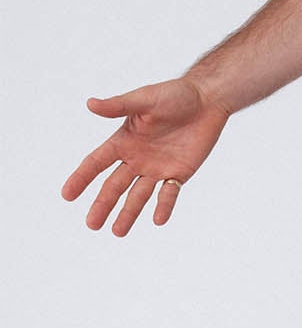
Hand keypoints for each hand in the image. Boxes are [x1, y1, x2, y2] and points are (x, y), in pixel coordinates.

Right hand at [61, 79, 231, 235]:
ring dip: (128, 213)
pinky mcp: (179, 173)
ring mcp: (157, 168)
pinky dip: (164, 206)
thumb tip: (90, 104)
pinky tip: (158, 219)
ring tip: (117, 232)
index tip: (67, 195)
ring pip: (138, 195)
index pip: (96, 163)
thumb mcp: (144, 99)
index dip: (81, 178)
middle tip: (91, 224)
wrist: (207, 100)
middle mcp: (137, 158)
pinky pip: (169, 193)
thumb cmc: (174, 94)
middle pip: (114, 185)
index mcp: (123, 141)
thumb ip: (119, 106)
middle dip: (103, 204)